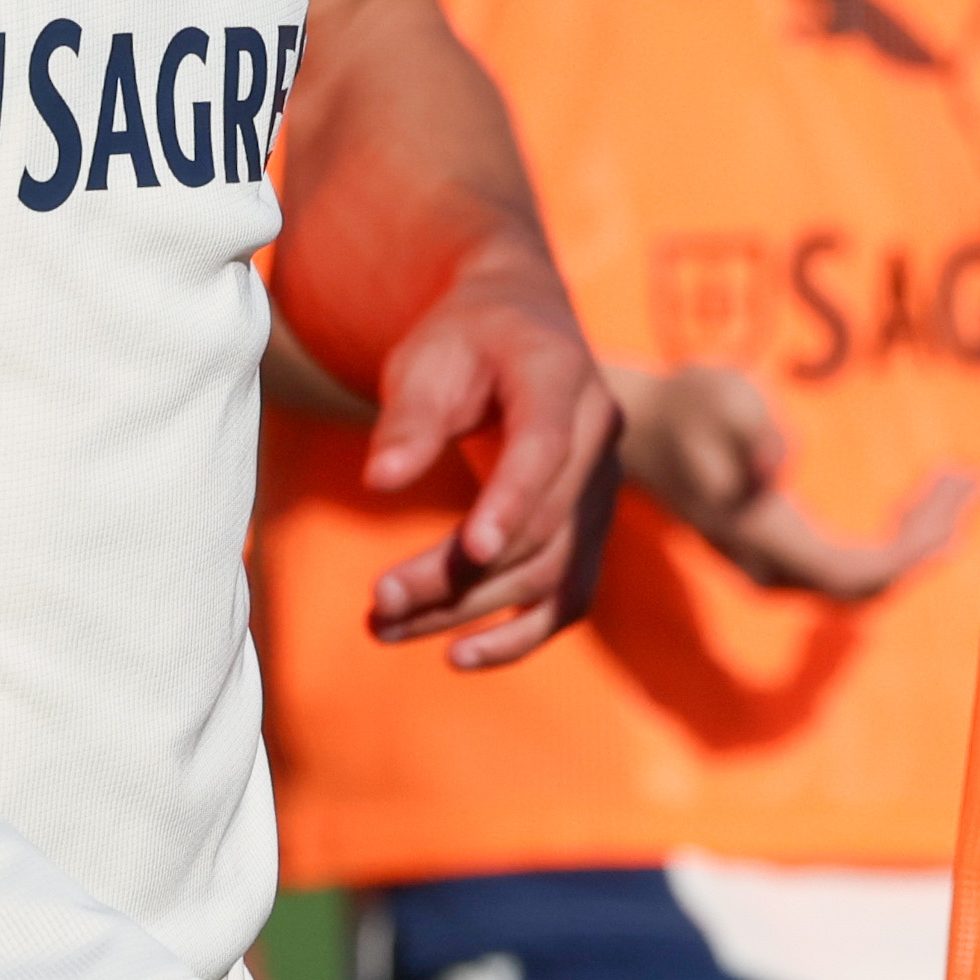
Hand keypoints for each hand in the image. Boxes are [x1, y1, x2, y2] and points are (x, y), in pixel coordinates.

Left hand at [355, 245, 620, 664]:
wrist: (520, 324)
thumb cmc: (463, 339)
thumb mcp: (426, 359)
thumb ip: (410, 418)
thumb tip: (379, 481)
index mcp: (559, 377)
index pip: (546, 448)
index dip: (513, 500)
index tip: (469, 549)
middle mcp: (598, 435)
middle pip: (541, 526)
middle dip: (459, 575)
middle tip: (378, 604)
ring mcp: (602, 487)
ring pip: (552, 571)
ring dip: (471, 611)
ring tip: (386, 627)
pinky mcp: (589, 527)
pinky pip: (569, 595)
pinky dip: (520, 634)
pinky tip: (457, 655)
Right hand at [609, 361, 971, 603]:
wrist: (645, 428)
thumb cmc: (687, 402)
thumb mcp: (716, 391)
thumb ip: (746, 421)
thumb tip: (778, 464)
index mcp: (759, 535)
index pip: (848, 572)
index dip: (906, 551)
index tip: (949, 500)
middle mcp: (768, 567)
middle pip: (866, 584)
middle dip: (924, 542)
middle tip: (966, 481)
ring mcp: (774, 568)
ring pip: (863, 581)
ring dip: (915, 542)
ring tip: (954, 483)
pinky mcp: (784, 556)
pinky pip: (854, 566)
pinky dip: (896, 541)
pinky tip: (921, 499)